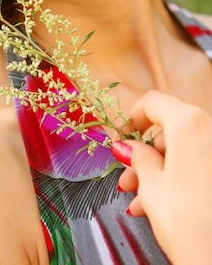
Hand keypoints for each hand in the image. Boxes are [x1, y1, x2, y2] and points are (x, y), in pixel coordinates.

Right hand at [112, 90, 211, 264]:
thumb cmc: (189, 221)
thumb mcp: (151, 186)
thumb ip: (137, 158)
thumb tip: (127, 148)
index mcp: (188, 123)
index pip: (152, 102)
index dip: (130, 119)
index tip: (119, 139)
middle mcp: (209, 130)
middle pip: (167, 131)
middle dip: (143, 156)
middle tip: (127, 181)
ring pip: (182, 151)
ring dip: (157, 173)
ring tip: (139, 202)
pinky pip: (197, 166)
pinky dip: (178, 179)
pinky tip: (159, 206)